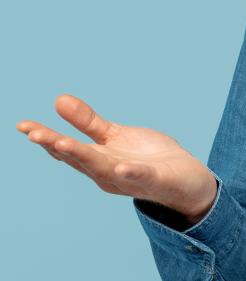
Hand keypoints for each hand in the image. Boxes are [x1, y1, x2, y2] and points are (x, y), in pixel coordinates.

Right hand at [17, 93, 217, 224]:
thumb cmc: (149, 159)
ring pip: (103, 168)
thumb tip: (59, 99)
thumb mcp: (115, 136)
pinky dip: (131, 172)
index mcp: (97, 161)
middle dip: (56, 146)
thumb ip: (88, 122)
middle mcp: (108, 173)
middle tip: (34, 134)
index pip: (67, 150)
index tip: (23, 125)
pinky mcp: (156, 181)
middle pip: (79, 159)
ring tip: (62, 143)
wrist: (187, 181)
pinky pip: (141, 176)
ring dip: (83, 157)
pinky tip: (121, 166)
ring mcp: (131, 179)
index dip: (45, 138)